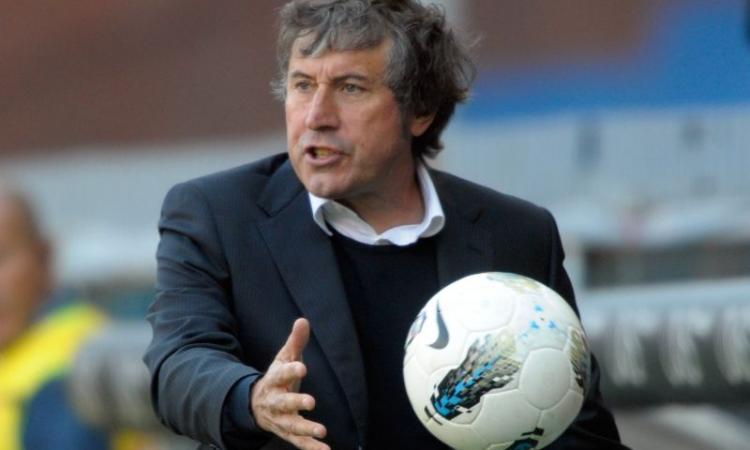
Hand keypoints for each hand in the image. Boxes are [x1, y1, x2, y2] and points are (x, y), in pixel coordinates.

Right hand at [251, 318, 329, 449]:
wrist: (257, 405)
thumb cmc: (276, 378)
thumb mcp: (283, 358)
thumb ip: (295, 342)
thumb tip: (303, 320)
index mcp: (274, 381)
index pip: (281, 375)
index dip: (290, 371)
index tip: (301, 367)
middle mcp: (275, 402)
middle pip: (283, 403)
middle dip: (296, 403)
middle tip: (311, 402)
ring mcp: (280, 419)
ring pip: (291, 426)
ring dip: (306, 429)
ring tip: (322, 431)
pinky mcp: (288, 433)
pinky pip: (299, 443)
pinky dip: (311, 448)